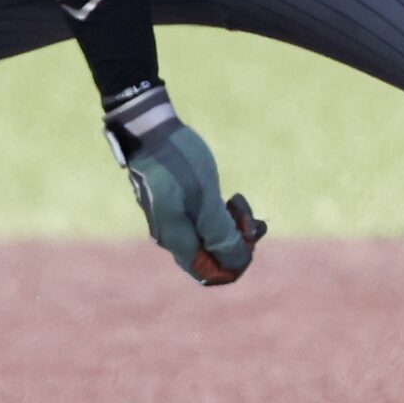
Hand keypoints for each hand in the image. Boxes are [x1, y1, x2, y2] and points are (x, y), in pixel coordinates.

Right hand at [103, 84, 265, 284]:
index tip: (250, 239)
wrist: (149, 129)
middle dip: (237, 240)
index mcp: (176, 239)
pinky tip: (230, 197)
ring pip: (208, 235)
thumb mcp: (205, 197)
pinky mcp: (174, 203)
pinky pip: (202, 220)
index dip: (234, 264)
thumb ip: (220, 232)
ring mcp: (171, 219)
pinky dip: (220, 213)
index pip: (209, 273)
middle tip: (254, 219)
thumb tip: (236, 262)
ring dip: (231, 224)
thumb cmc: (178, 161)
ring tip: (240, 201)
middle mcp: (171, 235)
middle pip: (211, 255)